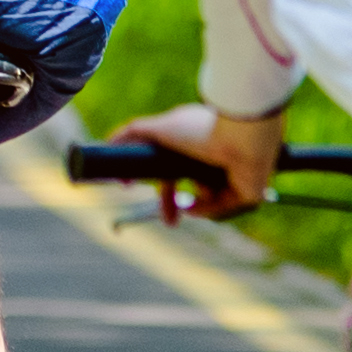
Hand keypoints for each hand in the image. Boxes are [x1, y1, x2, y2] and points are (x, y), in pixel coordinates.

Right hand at [112, 100, 282, 218]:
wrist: (241, 139)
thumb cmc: (201, 130)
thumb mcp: (159, 129)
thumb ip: (131, 133)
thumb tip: (107, 144)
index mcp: (193, 142)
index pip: (169, 166)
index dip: (156, 181)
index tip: (135, 190)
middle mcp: (212, 158)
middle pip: (185, 187)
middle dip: (170, 204)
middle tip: (167, 221)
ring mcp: (229, 175)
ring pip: (203, 200)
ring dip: (196, 203)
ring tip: (194, 198)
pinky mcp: (245, 192)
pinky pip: (221, 208)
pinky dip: (210, 207)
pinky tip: (206, 199)